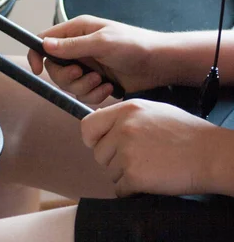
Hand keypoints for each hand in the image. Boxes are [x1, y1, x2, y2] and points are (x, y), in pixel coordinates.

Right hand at [28, 15, 166, 103]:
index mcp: (76, 31)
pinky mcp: (95, 81)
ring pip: (67, 84)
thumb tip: (44, 45)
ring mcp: (86, 65)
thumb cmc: (134, 45)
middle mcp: (77, 48)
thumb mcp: (101, 43)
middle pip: (53, 68)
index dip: (36, 54)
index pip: (44, 41)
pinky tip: (109, 89)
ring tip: (100, 82)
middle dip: (66, 77)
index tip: (36, 70)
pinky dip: (93, 95)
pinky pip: (82, 94)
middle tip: (82, 74)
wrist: (159, 64)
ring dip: (82, 87)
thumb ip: (72, 46)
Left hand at [81, 99, 217, 196]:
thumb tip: (100, 122)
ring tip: (151, 166)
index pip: (88, 126)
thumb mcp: (153, 111)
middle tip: (140, 158)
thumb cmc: (187, 133)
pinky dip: (132, 190)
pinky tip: (151, 180)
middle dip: (114, 160)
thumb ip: (125, 116)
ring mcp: (127, 152)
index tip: (99, 145)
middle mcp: (122, 129)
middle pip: (99, 154)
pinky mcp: (134, 175)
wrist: (212, 154)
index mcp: (126, 110)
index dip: (92, 139)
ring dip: (126, 175)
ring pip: (110, 172)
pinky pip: (120, 189)